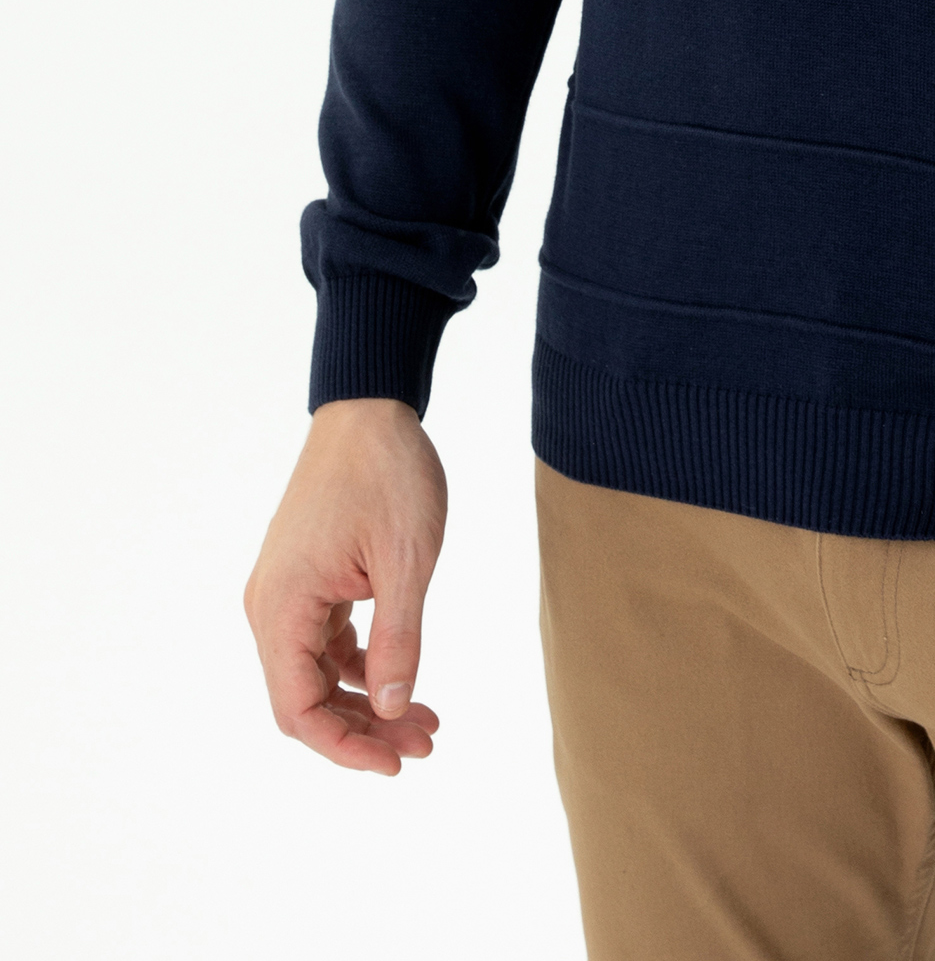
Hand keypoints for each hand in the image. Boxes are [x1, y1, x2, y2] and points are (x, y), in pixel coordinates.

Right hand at [244, 398, 446, 773]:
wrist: (370, 406)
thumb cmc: (388, 473)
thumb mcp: (406, 560)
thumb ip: (398, 640)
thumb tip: (393, 710)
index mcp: (283, 605)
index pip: (298, 708)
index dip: (345, 746)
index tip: (397, 762)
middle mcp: (271, 605)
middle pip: (305, 699)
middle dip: (363, 730)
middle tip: (427, 744)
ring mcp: (287, 592)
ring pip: (316, 674)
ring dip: (366, 702)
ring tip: (427, 720)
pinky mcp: (307, 578)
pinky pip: (324, 644)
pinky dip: (362, 667)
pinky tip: (403, 678)